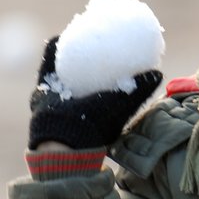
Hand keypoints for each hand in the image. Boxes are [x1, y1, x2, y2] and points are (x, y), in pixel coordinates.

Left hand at [28, 36, 162, 149]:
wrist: (66, 164)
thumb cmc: (83, 130)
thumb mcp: (111, 107)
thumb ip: (134, 91)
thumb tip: (156, 72)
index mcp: (48, 86)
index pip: (51, 54)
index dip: (60, 43)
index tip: (72, 35)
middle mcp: (42, 100)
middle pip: (51, 75)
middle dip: (66, 68)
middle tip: (85, 60)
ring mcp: (43, 118)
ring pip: (54, 96)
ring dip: (67, 90)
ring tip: (87, 84)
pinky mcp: (49, 136)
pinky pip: (60, 114)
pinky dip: (71, 109)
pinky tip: (89, 111)